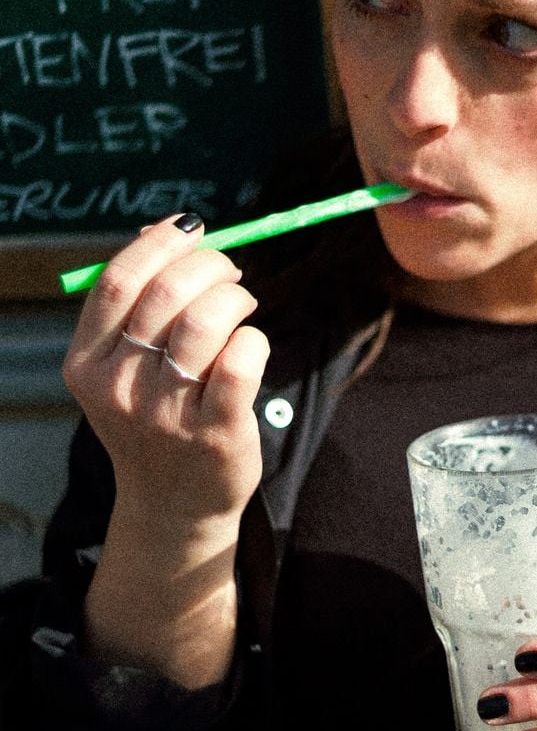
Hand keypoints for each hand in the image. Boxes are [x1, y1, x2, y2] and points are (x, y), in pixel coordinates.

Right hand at [63, 213, 268, 523]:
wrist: (173, 504)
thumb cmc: (158, 417)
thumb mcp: (127, 367)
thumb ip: (139, 303)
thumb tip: (169, 228)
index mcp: (88, 362)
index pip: (117, 282)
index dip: (160, 242)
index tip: (192, 226)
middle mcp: (120, 387)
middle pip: (166, 294)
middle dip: (210, 265)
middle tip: (231, 273)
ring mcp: (166, 414)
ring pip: (205, 321)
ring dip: (235, 298)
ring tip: (243, 306)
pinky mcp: (216, 432)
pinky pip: (242, 360)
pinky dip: (255, 339)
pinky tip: (252, 346)